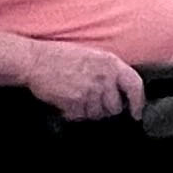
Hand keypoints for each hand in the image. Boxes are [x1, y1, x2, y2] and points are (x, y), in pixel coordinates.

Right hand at [20, 41, 146, 123]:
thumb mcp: (92, 56)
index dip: (138, 102)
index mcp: (110, 63)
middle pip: (115, 107)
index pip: (135, 85)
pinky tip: (65, 101)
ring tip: (75, 97)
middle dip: (105, 108)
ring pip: (98, 114)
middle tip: (90, 100)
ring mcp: (90, 91)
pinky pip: (81, 117)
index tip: (136, 113)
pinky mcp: (76, 102)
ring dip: (88, 111)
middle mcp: (103, 77)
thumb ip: (109, 71)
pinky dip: (73, 114)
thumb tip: (120, 90)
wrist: (34, 61)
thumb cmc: (59, 57)